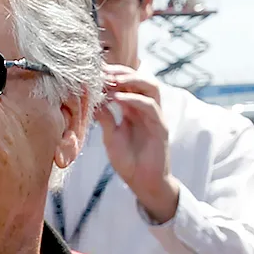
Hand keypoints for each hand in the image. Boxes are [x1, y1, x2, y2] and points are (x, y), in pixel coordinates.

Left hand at [97, 66, 179, 223]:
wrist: (143, 183)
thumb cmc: (128, 160)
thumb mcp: (111, 136)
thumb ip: (105, 118)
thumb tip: (92, 100)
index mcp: (133, 109)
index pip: (127, 83)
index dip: (113, 74)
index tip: (94, 71)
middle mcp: (146, 109)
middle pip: (140, 79)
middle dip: (122, 72)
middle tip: (103, 71)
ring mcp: (155, 117)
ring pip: (151, 87)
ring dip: (132, 80)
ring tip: (112, 80)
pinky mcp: (161, 127)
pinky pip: (151, 107)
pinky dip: (134, 100)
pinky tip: (117, 99)